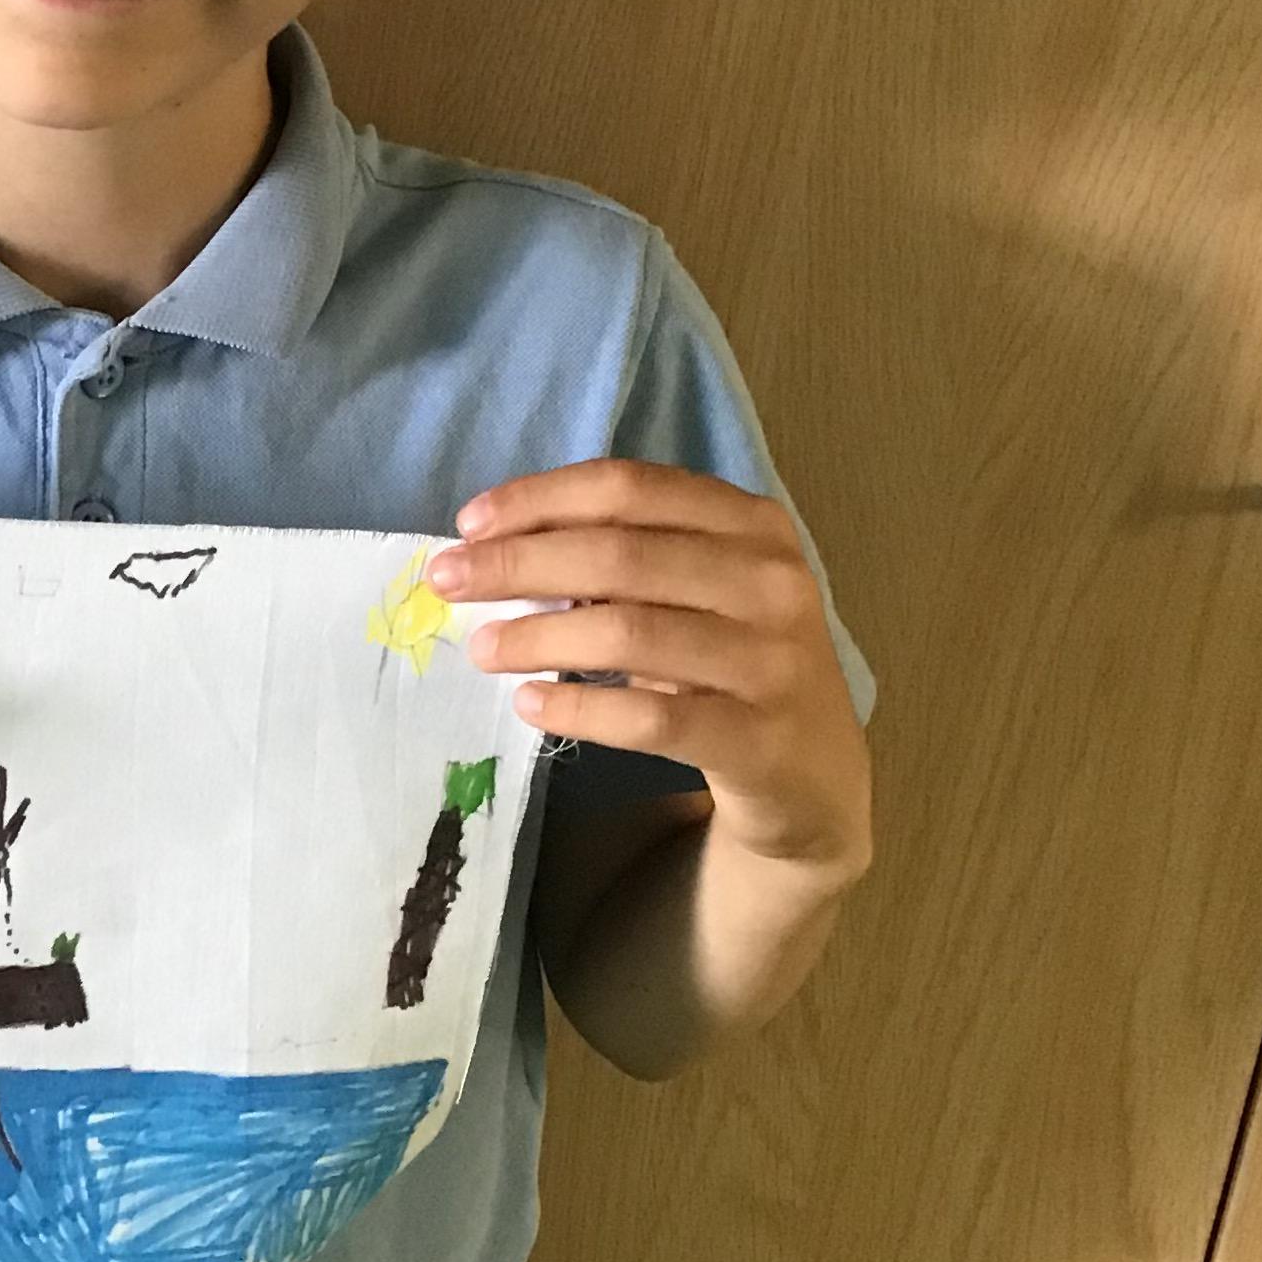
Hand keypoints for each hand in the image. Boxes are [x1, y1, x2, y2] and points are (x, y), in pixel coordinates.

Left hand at [424, 459, 870, 880]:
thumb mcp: (694, 592)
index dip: (540, 499)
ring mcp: (773, 661)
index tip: (467, 523)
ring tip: (480, 646)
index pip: (629, 487)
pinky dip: (581, 707)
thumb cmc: (731, 661)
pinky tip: (531, 705)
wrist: (814, 774)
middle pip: (620, 553)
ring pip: (630, 632)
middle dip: (518, 564)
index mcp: (752, 524)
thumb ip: (621, 560)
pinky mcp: (759, 738)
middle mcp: (771, 581)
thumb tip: (494, 549)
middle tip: (447, 581)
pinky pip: (651, 717)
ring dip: (538, 637)